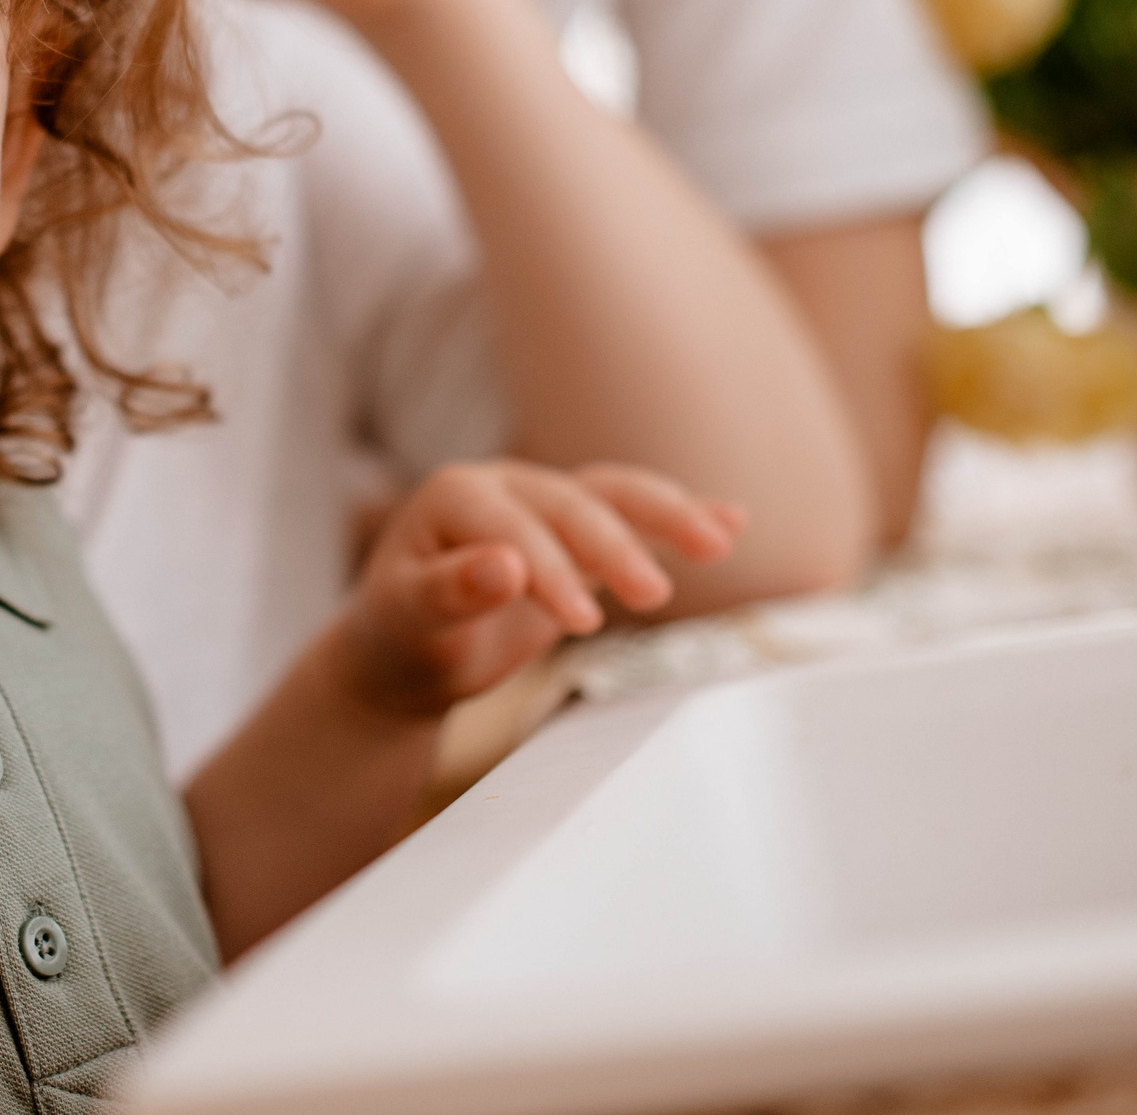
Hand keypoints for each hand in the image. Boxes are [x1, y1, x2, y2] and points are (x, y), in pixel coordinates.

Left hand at [336, 461, 742, 719]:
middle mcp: (504, 485)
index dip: (550, 570)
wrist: (408, 651)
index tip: (582, 623)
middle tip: (653, 599)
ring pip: (613, 495)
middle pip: (573, 505)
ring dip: (667, 515)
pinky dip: (678, 517)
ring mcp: (544, 502)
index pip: (514, 527)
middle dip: (615, 548)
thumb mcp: (409, 621)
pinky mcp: (576, 531)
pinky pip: (630, 514)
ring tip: (719, 542)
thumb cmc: (403, 636)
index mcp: (454, 495)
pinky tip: (733, 520)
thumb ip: (450, 592)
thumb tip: (504, 568)